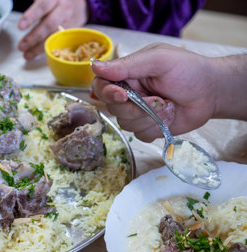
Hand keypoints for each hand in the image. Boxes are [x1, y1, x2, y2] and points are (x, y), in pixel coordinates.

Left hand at [17, 0, 87, 59]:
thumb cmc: (57, 0)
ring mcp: (68, 22)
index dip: (31, 16)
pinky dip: (46, 50)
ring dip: (39, 47)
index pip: (43, 6)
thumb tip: (23, 15)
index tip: (20, 26)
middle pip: (49, 24)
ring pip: (54, 37)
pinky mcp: (70, 32)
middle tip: (21, 46)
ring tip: (26, 54)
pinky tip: (35, 54)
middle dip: (34, 37)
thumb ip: (36, 5)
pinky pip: (58, 43)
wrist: (80, 4)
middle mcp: (63, 9)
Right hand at [90, 43, 218, 141]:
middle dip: (134, 107)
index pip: (100, 85)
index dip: (106, 93)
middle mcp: (128, 94)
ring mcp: (137, 112)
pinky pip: (139, 135)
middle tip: (157, 99)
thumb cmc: (188, 70)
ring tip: (167, 106)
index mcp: (126, 74)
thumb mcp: (157, 60)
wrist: (212, 92)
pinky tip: (168, 118)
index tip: (122, 95)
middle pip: (112, 108)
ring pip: (125, 124)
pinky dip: (154, 128)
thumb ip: (126, 65)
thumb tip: (94, 65)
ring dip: (148, 117)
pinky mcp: (147, 128)